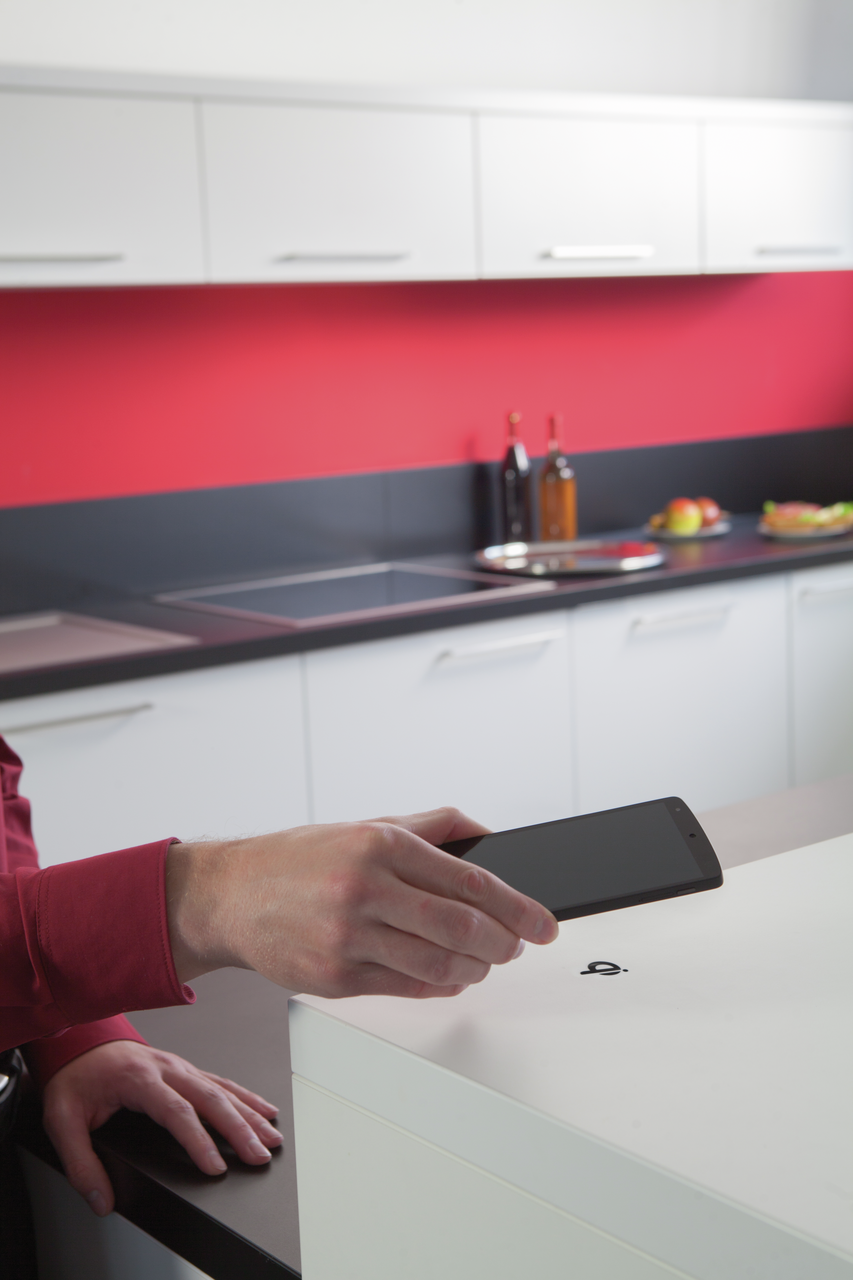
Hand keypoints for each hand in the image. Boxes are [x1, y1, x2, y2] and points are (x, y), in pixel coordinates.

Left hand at [42, 1041, 282, 1216]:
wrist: (80, 1043)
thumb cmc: (75, 1078)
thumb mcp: (61, 1120)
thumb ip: (80, 1163)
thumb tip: (101, 1200)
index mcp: (139, 1078)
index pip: (176, 1112)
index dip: (198, 1140)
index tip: (216, 1166)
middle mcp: (166, 1069)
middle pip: (211, 1098)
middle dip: (239, 1129)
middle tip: (259, 1155)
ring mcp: (179, 1066)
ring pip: (222, 1089)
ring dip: (250, 1114)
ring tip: (271, 1138)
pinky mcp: (185, 1070)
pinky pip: (221, 1082)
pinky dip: (246, 1097)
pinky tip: (264, 1109)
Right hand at [167, 807, 558, 997]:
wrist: (230, 895)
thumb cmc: (298, 859)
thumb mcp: (365, 824)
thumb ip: (430, 826)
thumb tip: (485, 833)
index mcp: (380, 844)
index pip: (470, 882)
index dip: (518, 908)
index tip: (542, 924)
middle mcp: (365, 888)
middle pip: (461, 927)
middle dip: (505, 942)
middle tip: (518, 946)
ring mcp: (349, 937)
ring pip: (439, 963)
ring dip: (476, 967)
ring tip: (485, 960)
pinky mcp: (336, 977)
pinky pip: (408, 987)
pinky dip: (442, 984)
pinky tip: (452, 974)